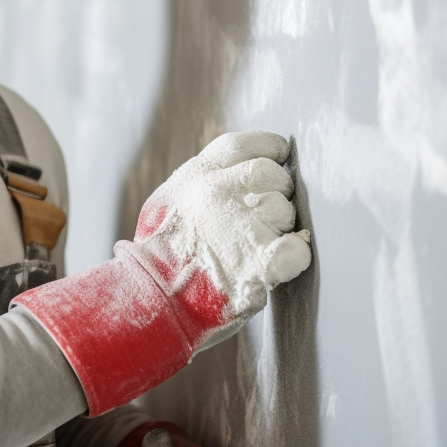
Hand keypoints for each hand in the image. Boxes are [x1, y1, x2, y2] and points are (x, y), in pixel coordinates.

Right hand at [12, 131, 311, 414]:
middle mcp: (218, 193)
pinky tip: (278, 261)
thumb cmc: (159, 254)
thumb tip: (242, 171)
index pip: (243, 146)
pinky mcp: (259, 263)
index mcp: (196, 176)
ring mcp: (240, 226)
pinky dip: (294, 256)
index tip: (278, 157)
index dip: (267, 149)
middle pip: (272, 175)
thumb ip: (201, 182)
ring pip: (286, 212)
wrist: (149, 301)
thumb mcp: (169, 202)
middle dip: (275, 194)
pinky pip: (297, 249)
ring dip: (280, 229)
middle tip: (262, 217)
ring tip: (255, 246)